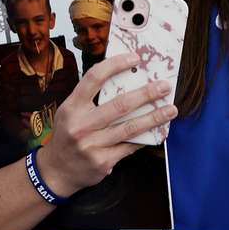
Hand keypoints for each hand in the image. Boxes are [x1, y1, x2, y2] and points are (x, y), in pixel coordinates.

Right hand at [37, 54, 177, 196]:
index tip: (135, 58)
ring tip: (171, 109)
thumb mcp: (70, 112)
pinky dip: (146, 138)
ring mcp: (92, 145)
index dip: (115, 65)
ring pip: (130, 128)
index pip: (94, 78)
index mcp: (72, 107)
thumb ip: (90, 98)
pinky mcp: (103, 162)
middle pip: (119, 105)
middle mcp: (81, 125)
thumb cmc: (67, 135)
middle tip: (164, 86)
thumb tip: (124, 79)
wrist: (57, 171)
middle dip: (146, 94)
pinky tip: (158, 131)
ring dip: (154, 117)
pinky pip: (130, 146)